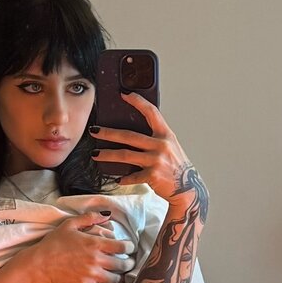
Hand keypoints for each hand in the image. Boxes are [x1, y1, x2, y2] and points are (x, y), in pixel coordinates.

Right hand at [36, 211, 135, 282]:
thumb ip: (90, 218)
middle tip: (129, 262)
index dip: (130, 247)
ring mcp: (91, 275)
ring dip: (121, 278)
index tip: (129, 248)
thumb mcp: (70, 224)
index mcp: (95, 243)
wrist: (41, 263)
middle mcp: (96, 260)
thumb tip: (106, 214)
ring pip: (116, 279)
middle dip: (128, 263)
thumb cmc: (54, 242)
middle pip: (123, 264)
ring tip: (122, 276)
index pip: (122, 246)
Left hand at [91, 93, 208, 216]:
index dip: (138, 102)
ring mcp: (156, 160)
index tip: (124, 94)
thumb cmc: (175, 166)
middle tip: (94, 130)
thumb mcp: (169, 146)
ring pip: (125, 155)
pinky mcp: (152, 176)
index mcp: (165, 134)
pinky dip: (123, 178)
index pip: (151, 112)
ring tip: (95, 154)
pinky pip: (131, 176)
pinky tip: (117, 179)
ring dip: (107, 155)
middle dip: (108, 133)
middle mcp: (161, 145)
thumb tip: (131, 134)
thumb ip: (155, 138)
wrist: (186, 187)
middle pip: (129, 136)